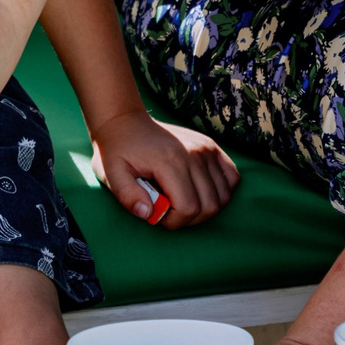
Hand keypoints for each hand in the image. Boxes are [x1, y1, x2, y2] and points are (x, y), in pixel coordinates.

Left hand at [91, 109, 239, 227]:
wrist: (125, 122)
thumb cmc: (117, 152)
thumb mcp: (111, 175)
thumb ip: (127, 196)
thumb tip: (149, 214)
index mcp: (170, 162)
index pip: (188, 208)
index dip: (174, 222)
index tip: (157, 214)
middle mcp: (194, 154)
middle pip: (209, 206)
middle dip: (189, 219)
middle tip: (169, 211)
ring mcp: (206, 149)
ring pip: (223, 196)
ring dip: (205, 208)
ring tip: (182, 201)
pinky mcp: (211, 146)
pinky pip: (232, 177)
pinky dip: (221, 191)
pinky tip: (200, 190)